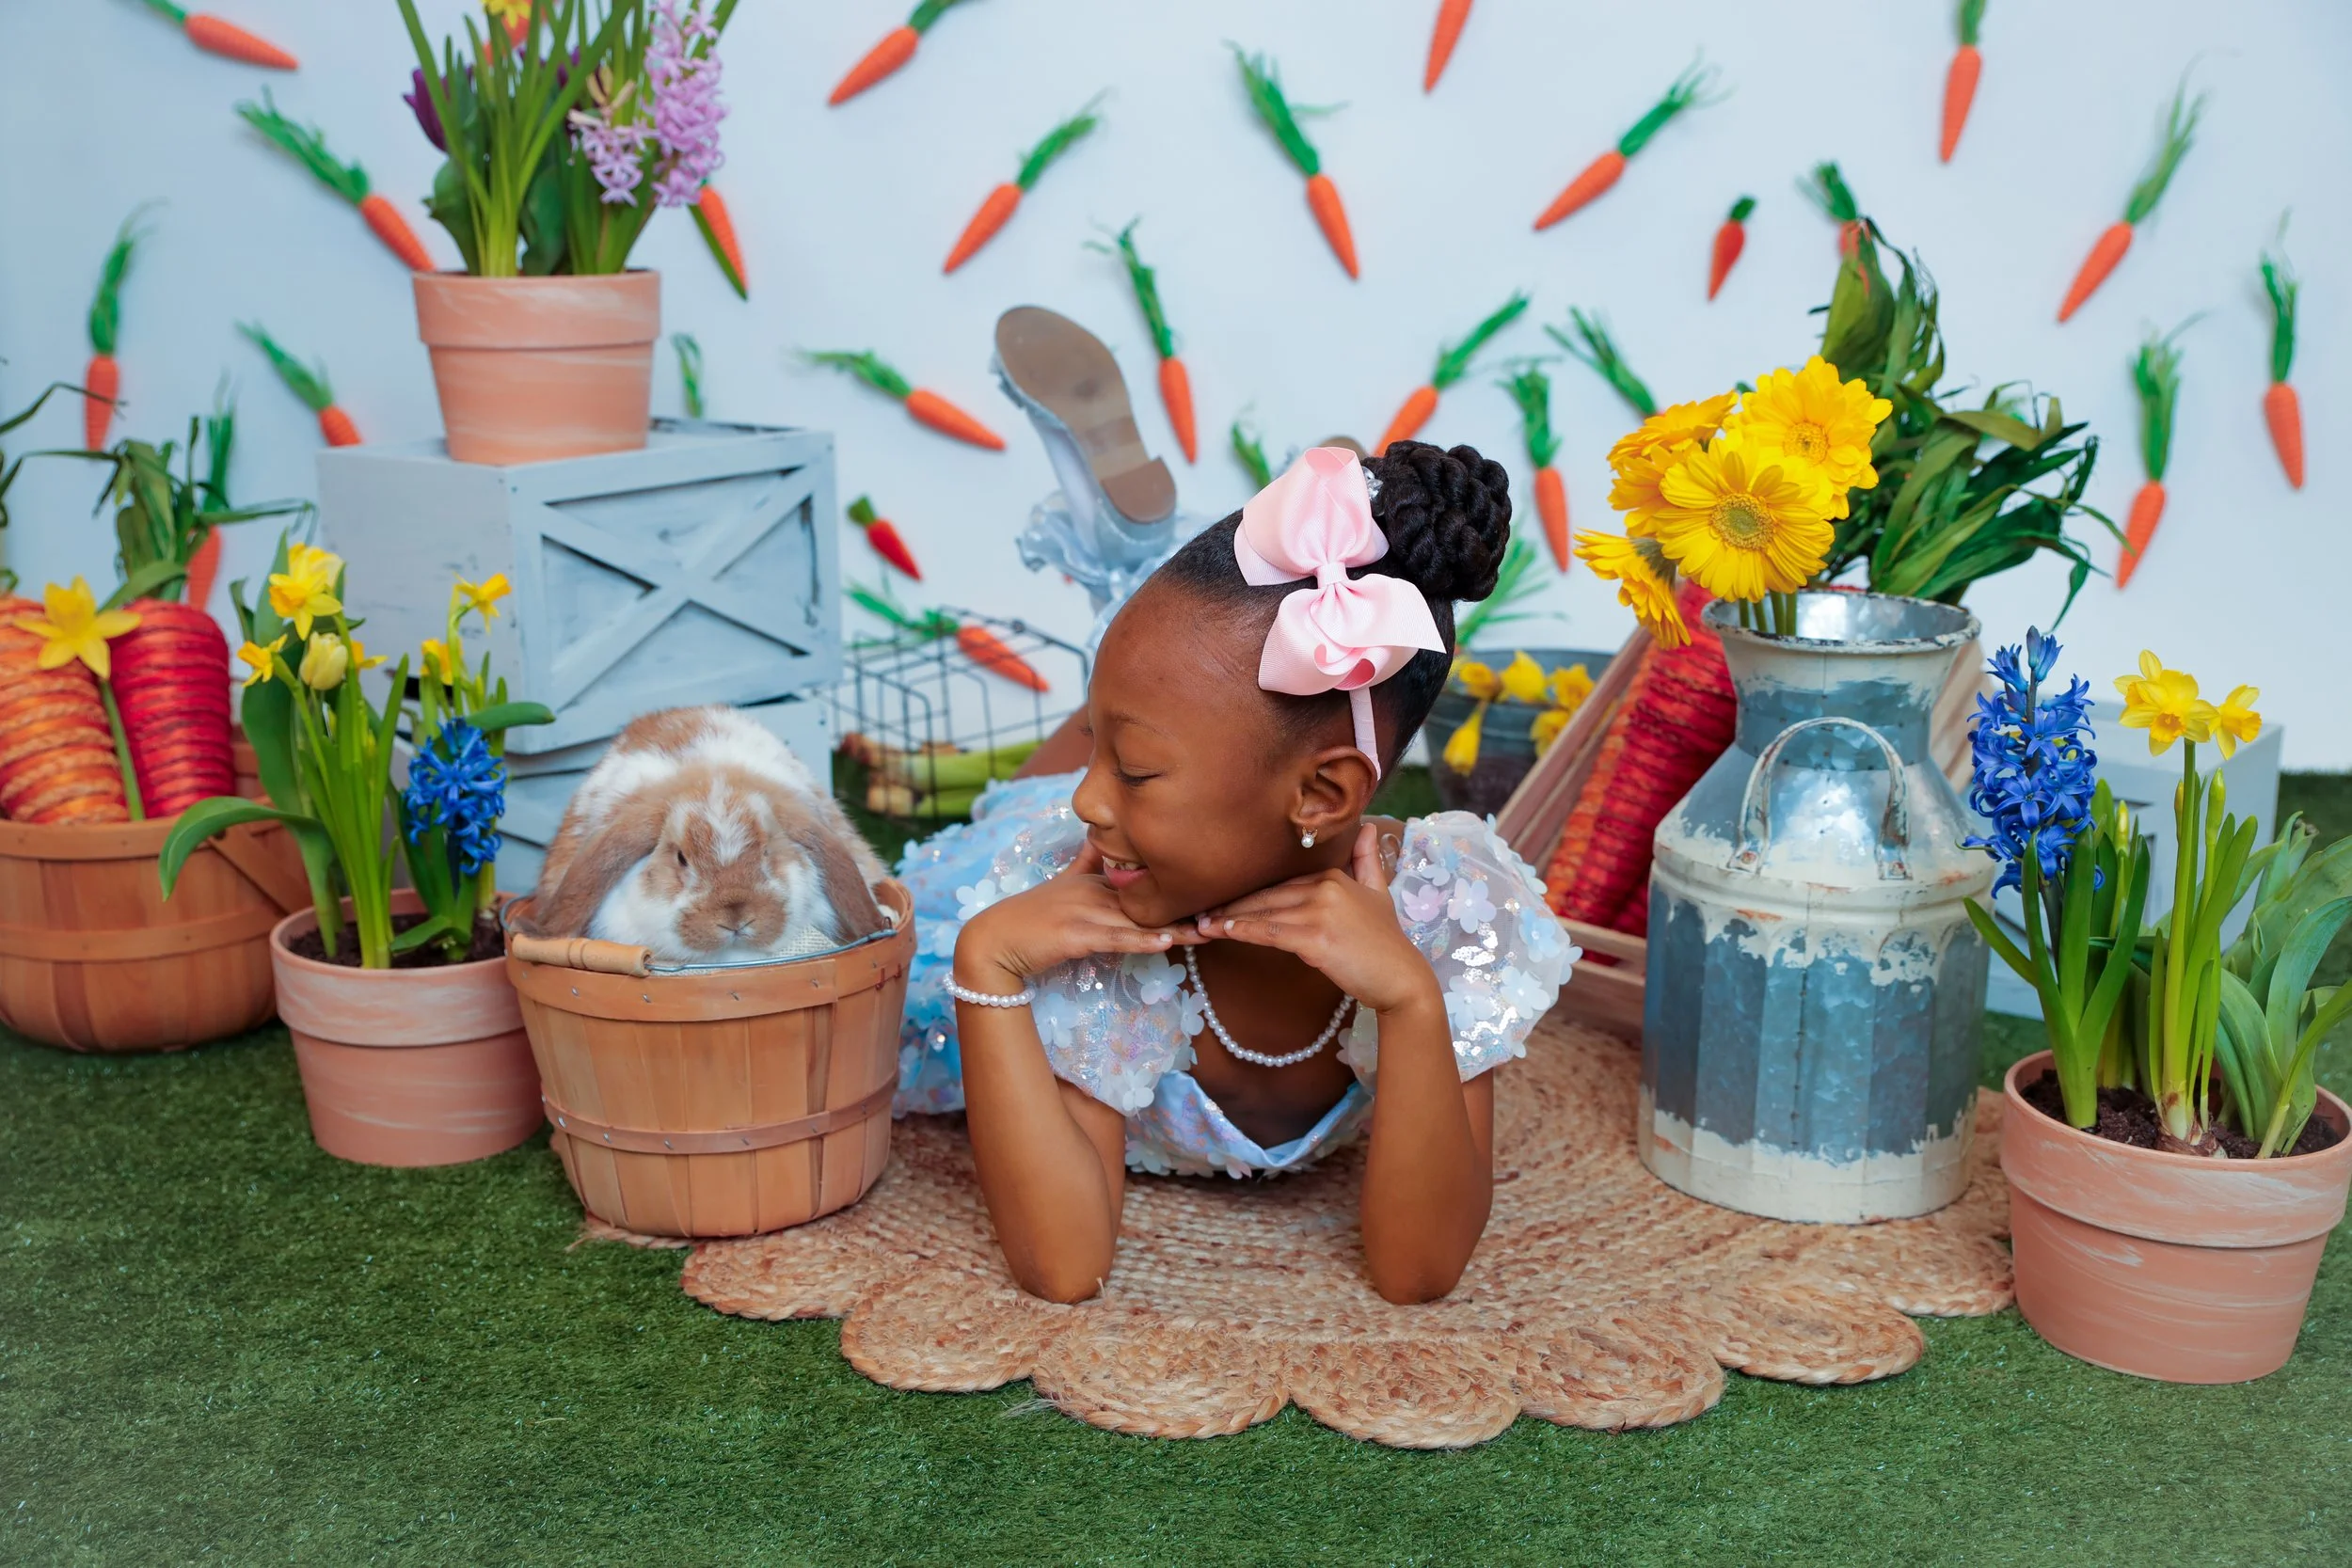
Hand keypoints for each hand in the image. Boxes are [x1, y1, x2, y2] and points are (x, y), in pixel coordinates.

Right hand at [957, 842, 1203, 991]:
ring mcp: (1087, 912)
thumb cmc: (1027, 919)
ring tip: (1213, 929)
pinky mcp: (1077, 935)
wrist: (993, 942)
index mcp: (1096, 881)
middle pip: (1151, 897)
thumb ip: (1086, 865)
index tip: (1216, 886)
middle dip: (1190, 905)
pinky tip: (1167, 940)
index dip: (1180, 886)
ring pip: (1141, 919)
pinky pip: (1117, 938)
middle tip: (1230, 908)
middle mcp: (1095, 892)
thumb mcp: (1062, 886)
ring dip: (1179, 927)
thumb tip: (1102, 841)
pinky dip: (1143, 939)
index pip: (1146, 880)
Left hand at [1196, 823, 1440, 1018]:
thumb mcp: (1379, 893)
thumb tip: (1368, 827)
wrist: (1402, 979)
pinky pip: (1269, 932)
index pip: (1282, 884)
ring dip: (1229, 920)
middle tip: (1201, 912)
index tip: (1225, 900)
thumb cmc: (1386, 943)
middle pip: (1268, 895)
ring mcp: (1320, 912)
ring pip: (1264, 913)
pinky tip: (1223, 932)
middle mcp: (1325, 888)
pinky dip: (1243, 931)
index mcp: (1334, 876)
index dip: (1252, 894)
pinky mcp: (1315, 938)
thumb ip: (1367, 861)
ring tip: (1202, 924)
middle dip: (1233, 905)